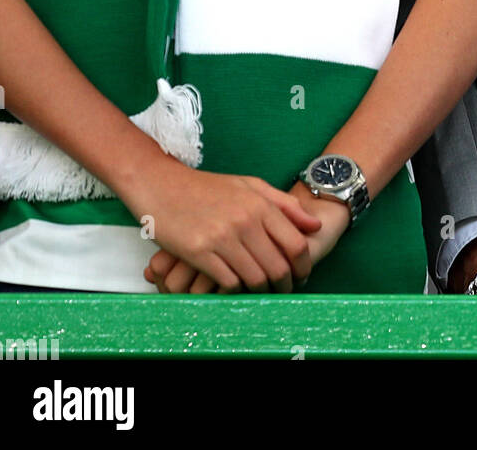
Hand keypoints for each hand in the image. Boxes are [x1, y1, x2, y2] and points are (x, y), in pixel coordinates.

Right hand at [143, 179, 350, 293]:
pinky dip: (235, 290)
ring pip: (255, 278)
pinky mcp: (199, 252)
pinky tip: (235, 287)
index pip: (296, 243)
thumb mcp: (249, 186)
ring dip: (262, 291)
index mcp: (259, 204)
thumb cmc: (205, 187)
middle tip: (284, 291)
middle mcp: (244, 220)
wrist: (162, 184)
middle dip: (285, 284)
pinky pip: (228, 282)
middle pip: (279, 266)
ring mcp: (221, 237)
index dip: (303, 266)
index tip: (302, 276)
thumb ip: (284, 204)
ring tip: (261, 293)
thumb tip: (314, 225)